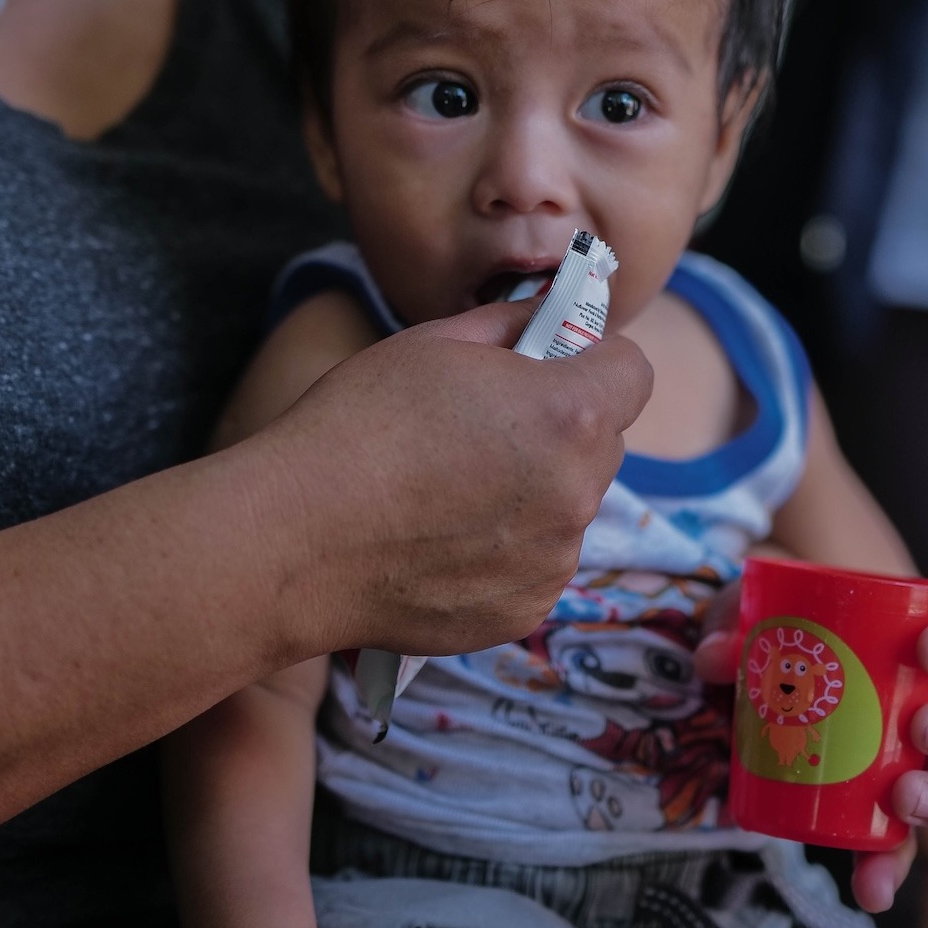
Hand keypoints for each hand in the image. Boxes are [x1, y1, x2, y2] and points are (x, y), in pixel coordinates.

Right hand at [248, 299, 651, 658]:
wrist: (294, 542)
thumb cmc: (355, 427)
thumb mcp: (433, 345)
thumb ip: (512, 325)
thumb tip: (551, 316)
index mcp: (569, 412)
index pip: (633, 372)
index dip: (594, 360)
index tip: (551, 366)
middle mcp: (578, 492)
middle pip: (603, 443)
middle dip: (562, 428)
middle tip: (483, 430)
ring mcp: (554, 560)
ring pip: (569, 507)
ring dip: (533, 494)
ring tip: (447, 493)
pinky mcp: (525, 611)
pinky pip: (537, 564)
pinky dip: (505, 552)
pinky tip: (440, 542)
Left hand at [696, 590, 927, 910]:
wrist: (775, 685)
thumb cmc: (791, 637)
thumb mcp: (760, 620)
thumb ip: (734, 622)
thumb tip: (719, 656)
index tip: (927, 650)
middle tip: (924, 731)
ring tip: (906, 800)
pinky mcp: (903, 818)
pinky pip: (914, 849)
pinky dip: (891, 868)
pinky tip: (869, 887)